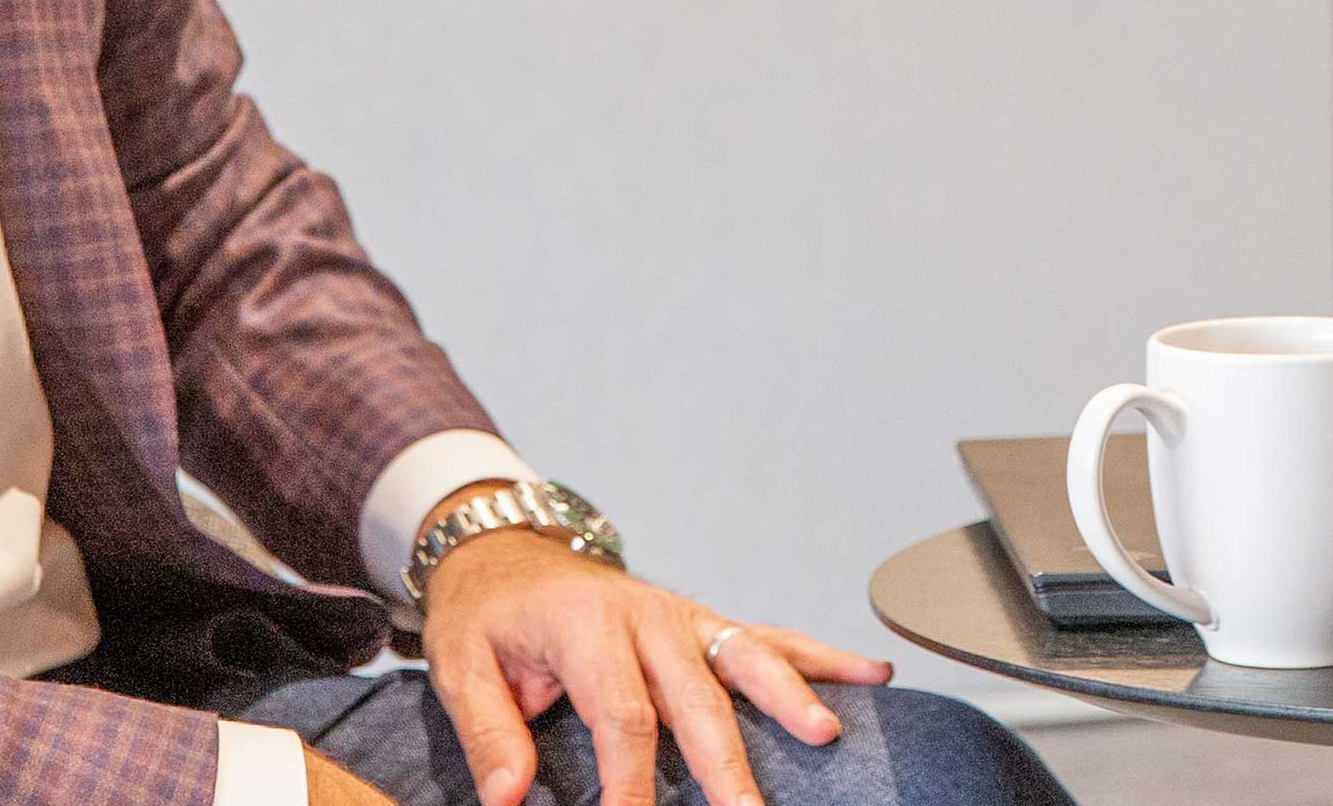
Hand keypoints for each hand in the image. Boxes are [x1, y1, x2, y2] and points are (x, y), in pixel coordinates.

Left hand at [417, 525, 892, 805]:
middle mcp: (646, 615)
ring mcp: (682, 617)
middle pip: (696, 695)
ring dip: (788, 699)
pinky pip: (767, 639)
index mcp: (586, 625)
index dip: (630, 780)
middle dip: (723, 759)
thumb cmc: (488, 614)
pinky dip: (819, 657)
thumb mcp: (462, 667)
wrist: (503, 551)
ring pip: (745, 659)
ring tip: (824, 734)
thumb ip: (490, 733)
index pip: (622, 713)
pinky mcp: (703, 624)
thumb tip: (506, 796)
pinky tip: (870, 674)